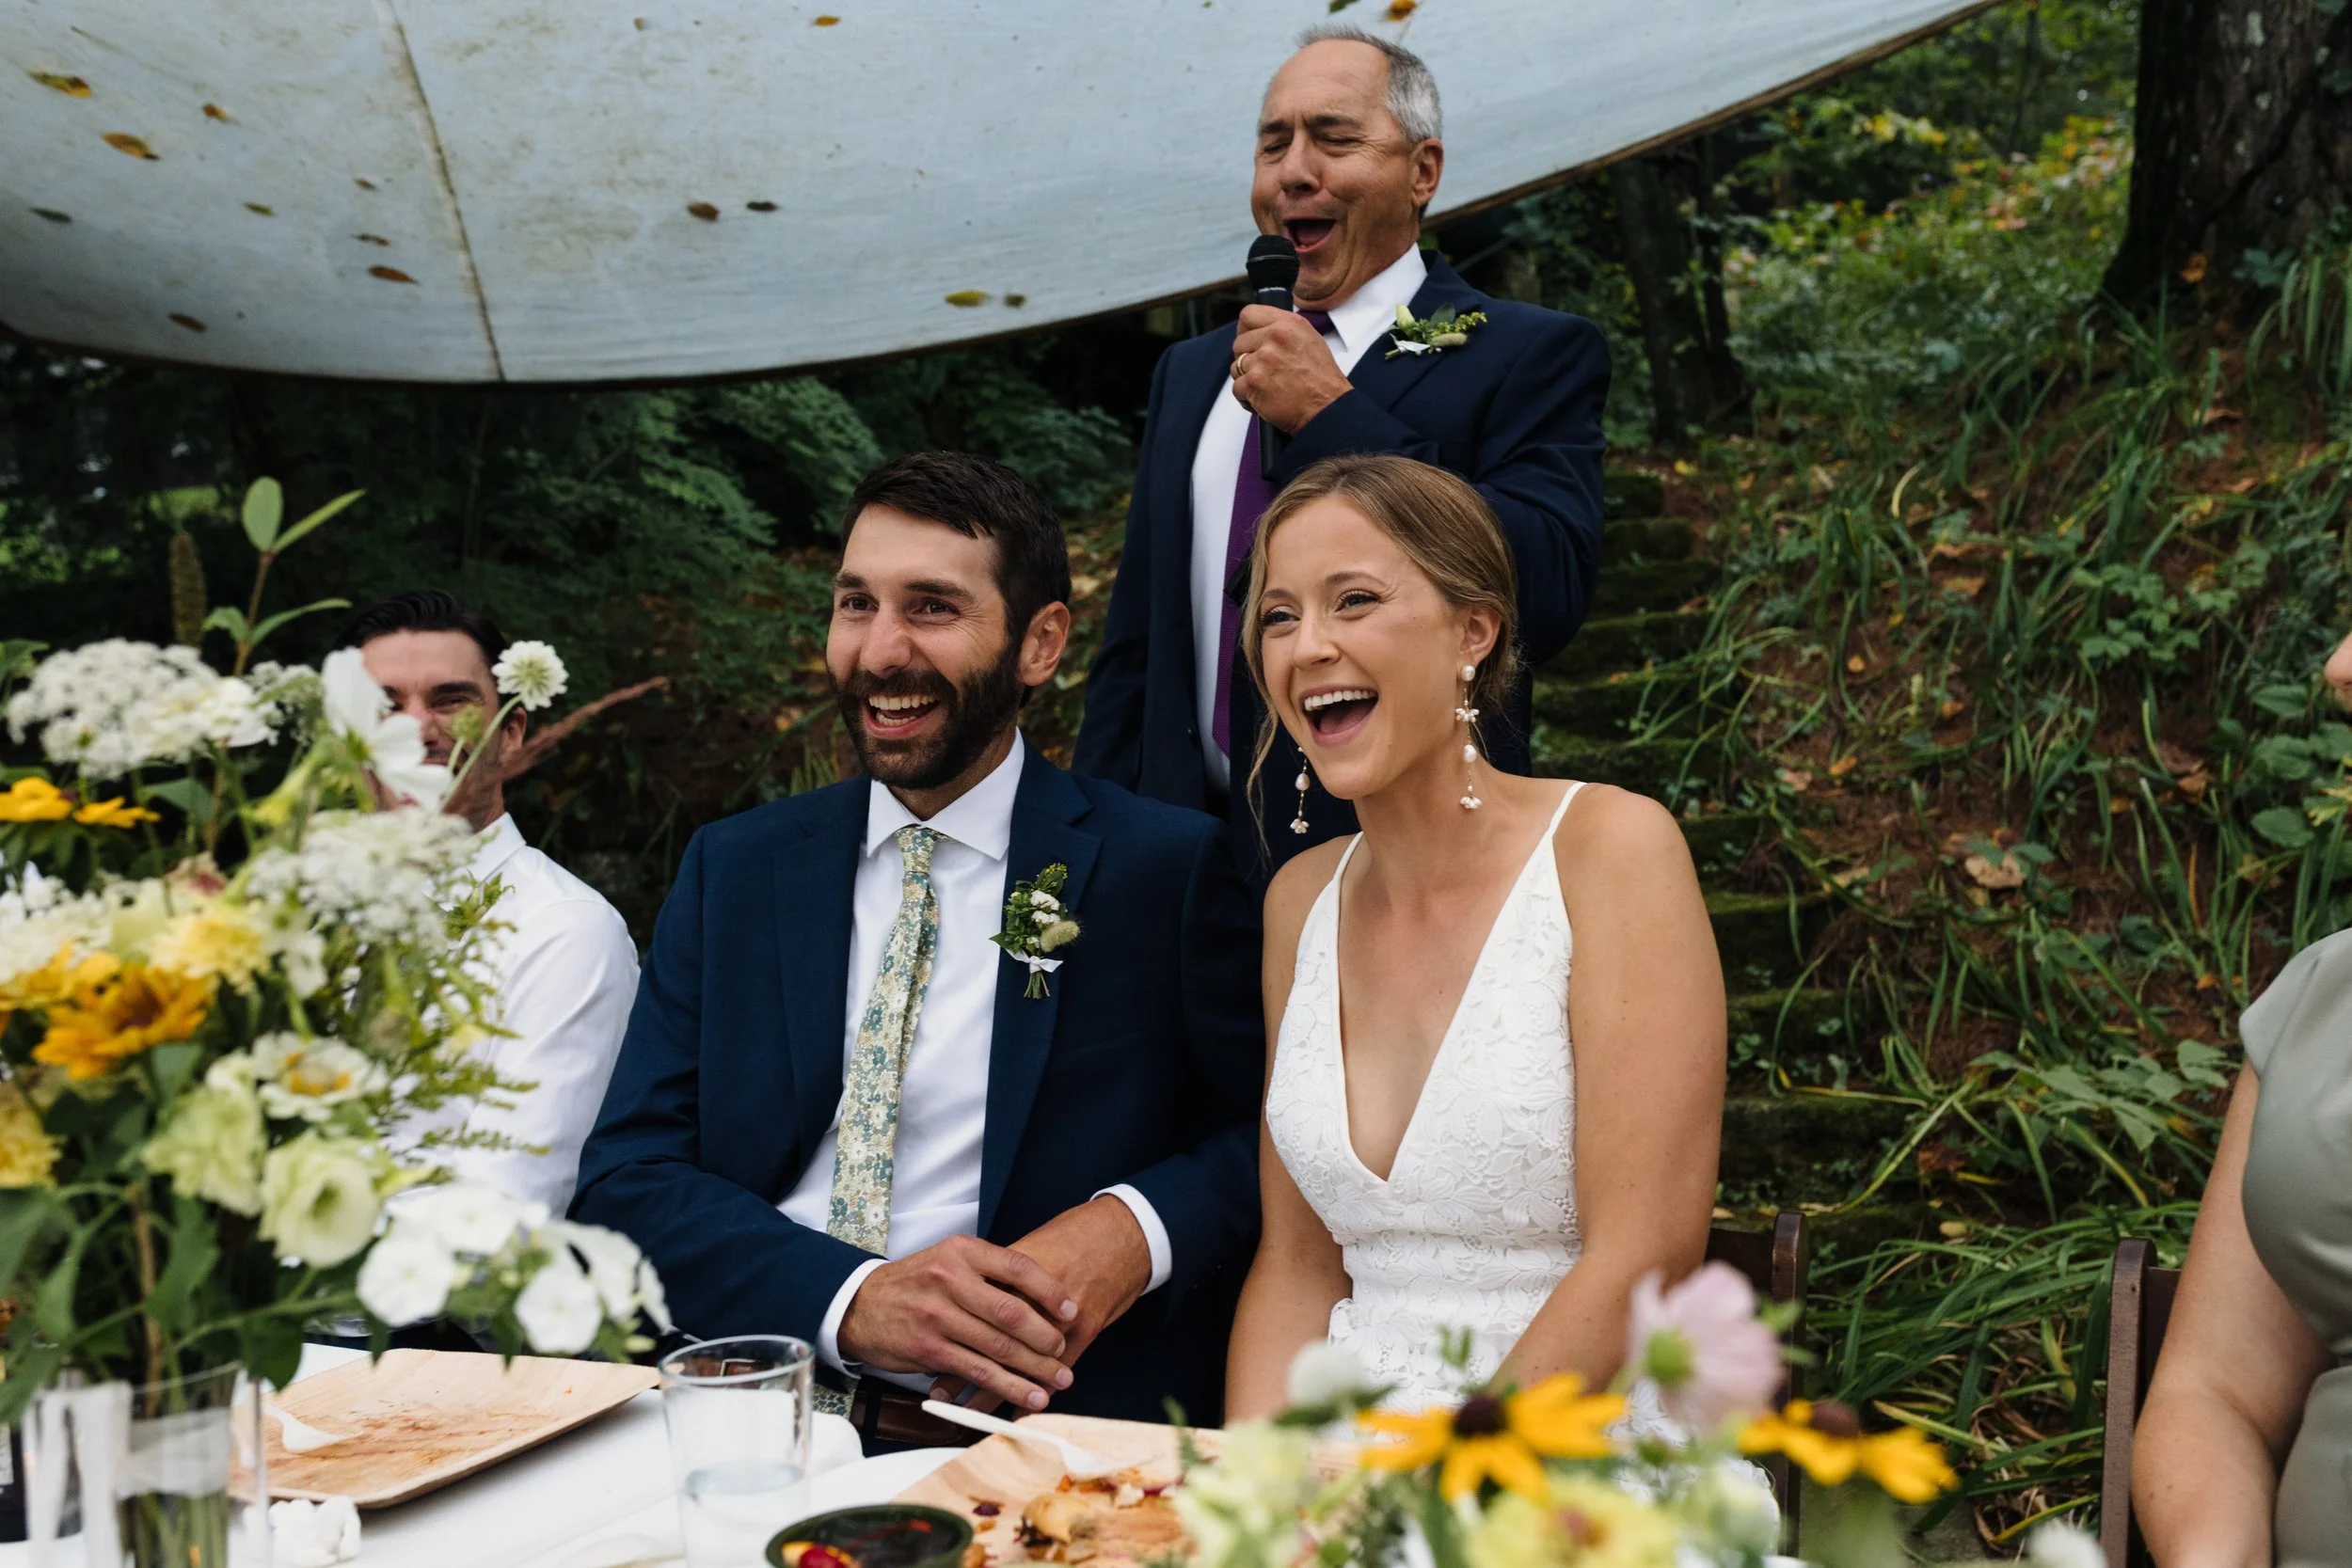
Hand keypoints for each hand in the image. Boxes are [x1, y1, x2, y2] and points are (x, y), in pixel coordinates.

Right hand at [836, 1235, 1079, 1411]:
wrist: (861, 1305)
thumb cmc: (917, 1283)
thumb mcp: (948, 1260)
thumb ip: (988, 1272)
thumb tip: (1042, 1297)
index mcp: (961, 1252)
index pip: (1017, 1267)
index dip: (1050, 1291)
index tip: (1072, 1309)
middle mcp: (950, 1280)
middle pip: (1011, 1312)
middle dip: (1045, 1337)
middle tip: (1064, 1351)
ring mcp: (938, 1317)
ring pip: (998, 1347)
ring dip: (1034, 1369)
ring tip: (1058, 1380)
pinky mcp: (930, 1350)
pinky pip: (977, 1372)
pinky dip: (1007, 1387)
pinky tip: (1028, 1395)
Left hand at [930, 1197, 1153, 1405]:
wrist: (1122, 1233)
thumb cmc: (1074, 1236)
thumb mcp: (1031, 1247)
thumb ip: (997, 1274)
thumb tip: (961, 1297)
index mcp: (1013, 1271)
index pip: (974, 1309)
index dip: (949, 1336)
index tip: (929, 1357)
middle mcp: (1035, 1293)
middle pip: (990, 1339)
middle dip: (963, 1370)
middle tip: (940, 1392)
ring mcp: (1061, 1314)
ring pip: (1019, 1362)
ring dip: (993, 1391)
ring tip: (969, 1411)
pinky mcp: (1085, 1329)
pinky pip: (1054, 1371)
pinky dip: (1034, 1393)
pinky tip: (1017, 1410)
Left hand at [1231, 305, 1351, 434]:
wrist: (1328, 409)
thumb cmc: (1322, 380)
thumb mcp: (1310, 340)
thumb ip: (1283, 330)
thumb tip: (1260, 331)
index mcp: (1288, 324)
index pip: (1248, 314)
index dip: (1245, 331)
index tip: (1250, 343)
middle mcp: (1275, 337)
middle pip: (1239, 343)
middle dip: (1247, 360)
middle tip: (1264, 373)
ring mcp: (1263, 360)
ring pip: (1236, 367)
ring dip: (1247, 380)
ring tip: (1267, 388)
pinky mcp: (1254, 383)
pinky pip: (1237, 388)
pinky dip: (1247, 399)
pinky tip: (1263, 401)